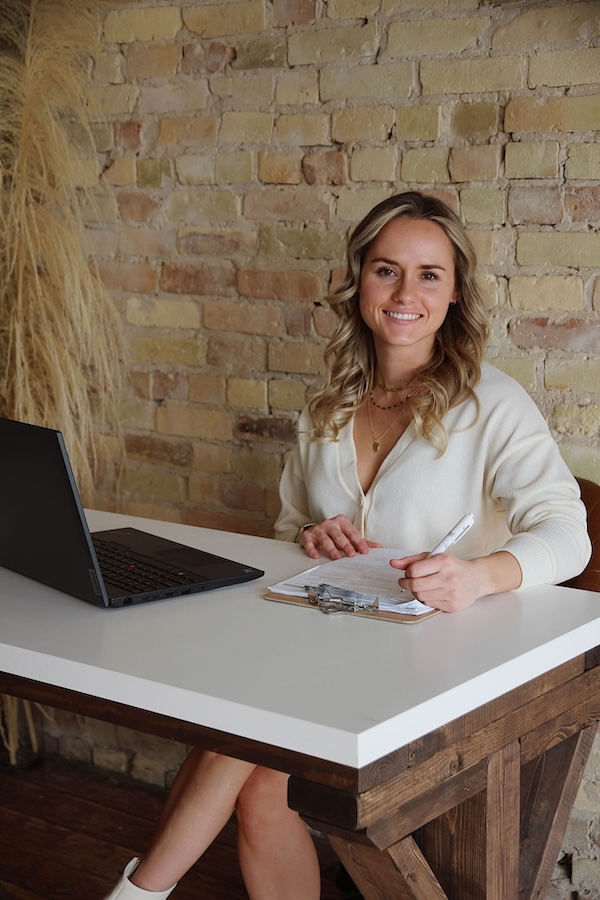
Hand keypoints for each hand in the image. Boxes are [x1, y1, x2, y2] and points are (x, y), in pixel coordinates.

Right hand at [300, 515, 381, 560]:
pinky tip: (316, 555)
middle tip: (351, 554)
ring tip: (336, 557)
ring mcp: (318, 529)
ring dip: (331, 548)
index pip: (352, 533)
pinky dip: (312, 549)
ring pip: (325, 539)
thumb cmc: (335, 533)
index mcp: (342, 522)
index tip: (365, 551)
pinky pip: (309, 542)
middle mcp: (330, 524)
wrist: (316, 529)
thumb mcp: (348, 534)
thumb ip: (362, 541)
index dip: (359, 542)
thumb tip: (378, 547)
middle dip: (345, 545)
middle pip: (339, 535)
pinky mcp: (308, 536)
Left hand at [389, 550, 521, 612]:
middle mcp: (448, 577)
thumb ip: (412, 560)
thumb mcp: (435, 557)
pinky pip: (429, 604)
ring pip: (420, 596)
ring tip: (422, 586)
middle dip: (406, 584)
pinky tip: (432, 592)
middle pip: (415, 585)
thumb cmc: (455, 567)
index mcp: (443, 562)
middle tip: (406, 582)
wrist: (477, 578)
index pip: (414, 570)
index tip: (408, 573)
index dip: (407, 572)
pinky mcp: (452, 605)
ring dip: (416, 592)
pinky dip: (426, 598)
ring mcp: (451, 593)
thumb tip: (393, 563)